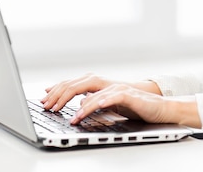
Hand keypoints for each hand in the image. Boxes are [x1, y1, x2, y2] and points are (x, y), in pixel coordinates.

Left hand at [41, 73, 160, 112]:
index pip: (74, 85)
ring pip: (94, 94)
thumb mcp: (109, 104)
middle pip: (79, 86)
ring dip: (81, 107)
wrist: (158, 107)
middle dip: (61, 96)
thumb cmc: (135, 106)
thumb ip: (94, 101)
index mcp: (99, 85)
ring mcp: (117, 88)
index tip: (44, 99)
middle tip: (48, 107)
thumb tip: (79, 104)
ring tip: (72, 118)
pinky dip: (103, 101)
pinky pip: (114, 96)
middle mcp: (106, 84)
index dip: (58, 91)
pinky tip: (95, 106)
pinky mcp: (129, 95)